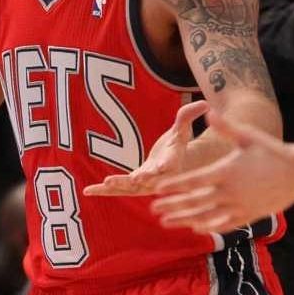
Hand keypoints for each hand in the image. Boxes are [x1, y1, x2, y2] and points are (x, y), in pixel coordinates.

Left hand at [83, 100, 206, 196]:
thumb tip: (206, 104)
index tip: (162, 168)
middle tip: (133, 180)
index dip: (166, 167)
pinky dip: (103, 191)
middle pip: (150, 180)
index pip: (170, 166)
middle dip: (140, 180)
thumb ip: (188, 116)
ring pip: (131, 188)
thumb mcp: (182, 129)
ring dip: (118, 186)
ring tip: (105, 183)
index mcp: (172, 163)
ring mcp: (145, 184)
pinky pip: (117, 190)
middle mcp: (158, 178)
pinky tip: (87, 190)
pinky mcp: (133, 186)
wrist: (173, 165)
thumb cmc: (177, 146)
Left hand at [150, 110, 293, 232]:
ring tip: (167, 222)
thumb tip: (208, 112)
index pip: (193, 181)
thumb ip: (225, 127)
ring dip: (184, 220)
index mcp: (226, 171)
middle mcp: (230, 191)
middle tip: (153, 209)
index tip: (157, 190)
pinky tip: (196, 228)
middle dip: (173, 206)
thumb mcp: (248, 136)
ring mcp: (240, 206)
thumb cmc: (273, 151)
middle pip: (195, 202)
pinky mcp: (250, 215)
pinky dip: (208, 226)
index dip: (174, 186)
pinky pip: (224, 224)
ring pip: (206, 216)